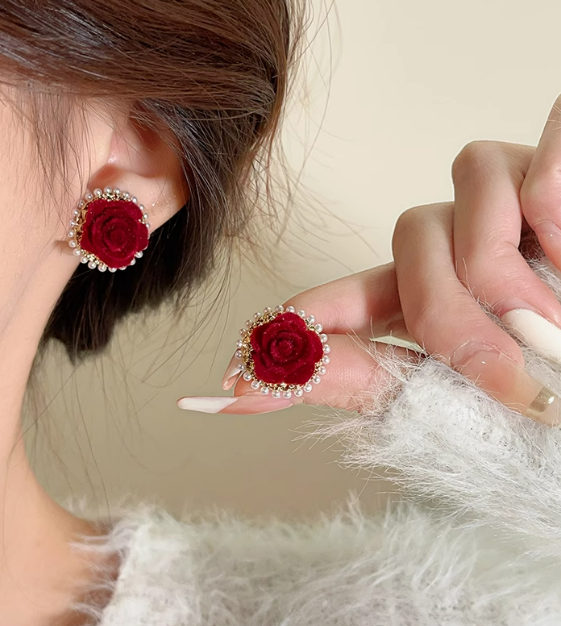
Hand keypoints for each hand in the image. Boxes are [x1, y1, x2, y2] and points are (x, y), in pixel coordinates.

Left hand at [178, 96, 560, 426]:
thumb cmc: (553, 389)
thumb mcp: (458, 402)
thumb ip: (366, 380)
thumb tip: (259, 377)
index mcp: (430, 298)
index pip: (345, 299)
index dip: (298, 329)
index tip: (236, 382)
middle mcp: (459, 242)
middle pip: (406, 242)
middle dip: (445, 313)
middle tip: (500, 376)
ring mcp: (507, 199)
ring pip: (456, 201)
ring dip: (502, 280)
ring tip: (558, 326)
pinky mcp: (557, 163)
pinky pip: (537, 177)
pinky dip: (560, 227)